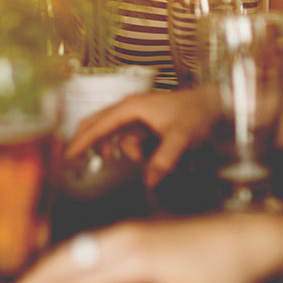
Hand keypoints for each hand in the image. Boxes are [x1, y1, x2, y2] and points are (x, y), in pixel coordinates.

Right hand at [0, 215, 282, 282]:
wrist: (252, 237)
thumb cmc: (225, 271)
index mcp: (130, 255)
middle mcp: (119, 237)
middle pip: (57, 265)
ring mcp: (122, 231)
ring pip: (65, 254)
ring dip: (35, 280)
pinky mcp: (129, 232)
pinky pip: (80, 248)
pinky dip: (56, 268)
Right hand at [65, 89, 215, 187]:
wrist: (214, 103)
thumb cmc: (196, 112)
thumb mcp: (181, 137)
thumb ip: (164, 159)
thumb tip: (148, 180)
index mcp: (132, 107)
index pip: (99, 125)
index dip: (82, 140)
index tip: (68, 154)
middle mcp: (131, 107)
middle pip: (98, 122)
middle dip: (87, 140)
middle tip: (75, 158)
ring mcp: (138, 113)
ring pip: (114, 132)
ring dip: (116, 147)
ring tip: (124, 159)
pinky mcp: (145, 120)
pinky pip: (127, 136)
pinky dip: (128, 148)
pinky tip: (140, 157)